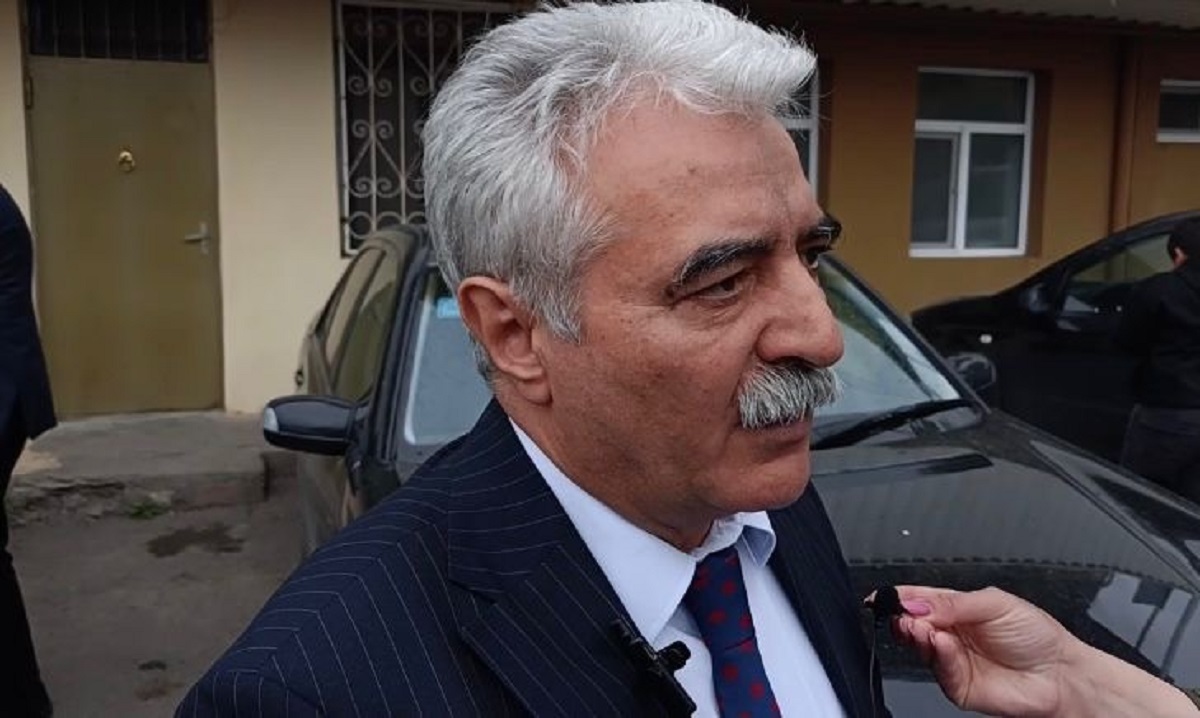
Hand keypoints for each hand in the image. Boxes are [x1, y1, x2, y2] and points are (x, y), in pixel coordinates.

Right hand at [889, 586, 1074, 716]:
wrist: (1060, 674)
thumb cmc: (1036, 636)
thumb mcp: (994, 604)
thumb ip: (953, 603)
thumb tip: (917, 603)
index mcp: (956, 609)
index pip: (920, 600)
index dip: (900, 597)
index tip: (884, 596)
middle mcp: (950, 634)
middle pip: (913, 624)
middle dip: (904, 617)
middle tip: (904, 613)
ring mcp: (952, 660)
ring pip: (921, 647)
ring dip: (916, 635)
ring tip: (920, 626)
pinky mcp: (957, 686)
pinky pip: (939, 670)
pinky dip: (938, 655)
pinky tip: (943, 643)